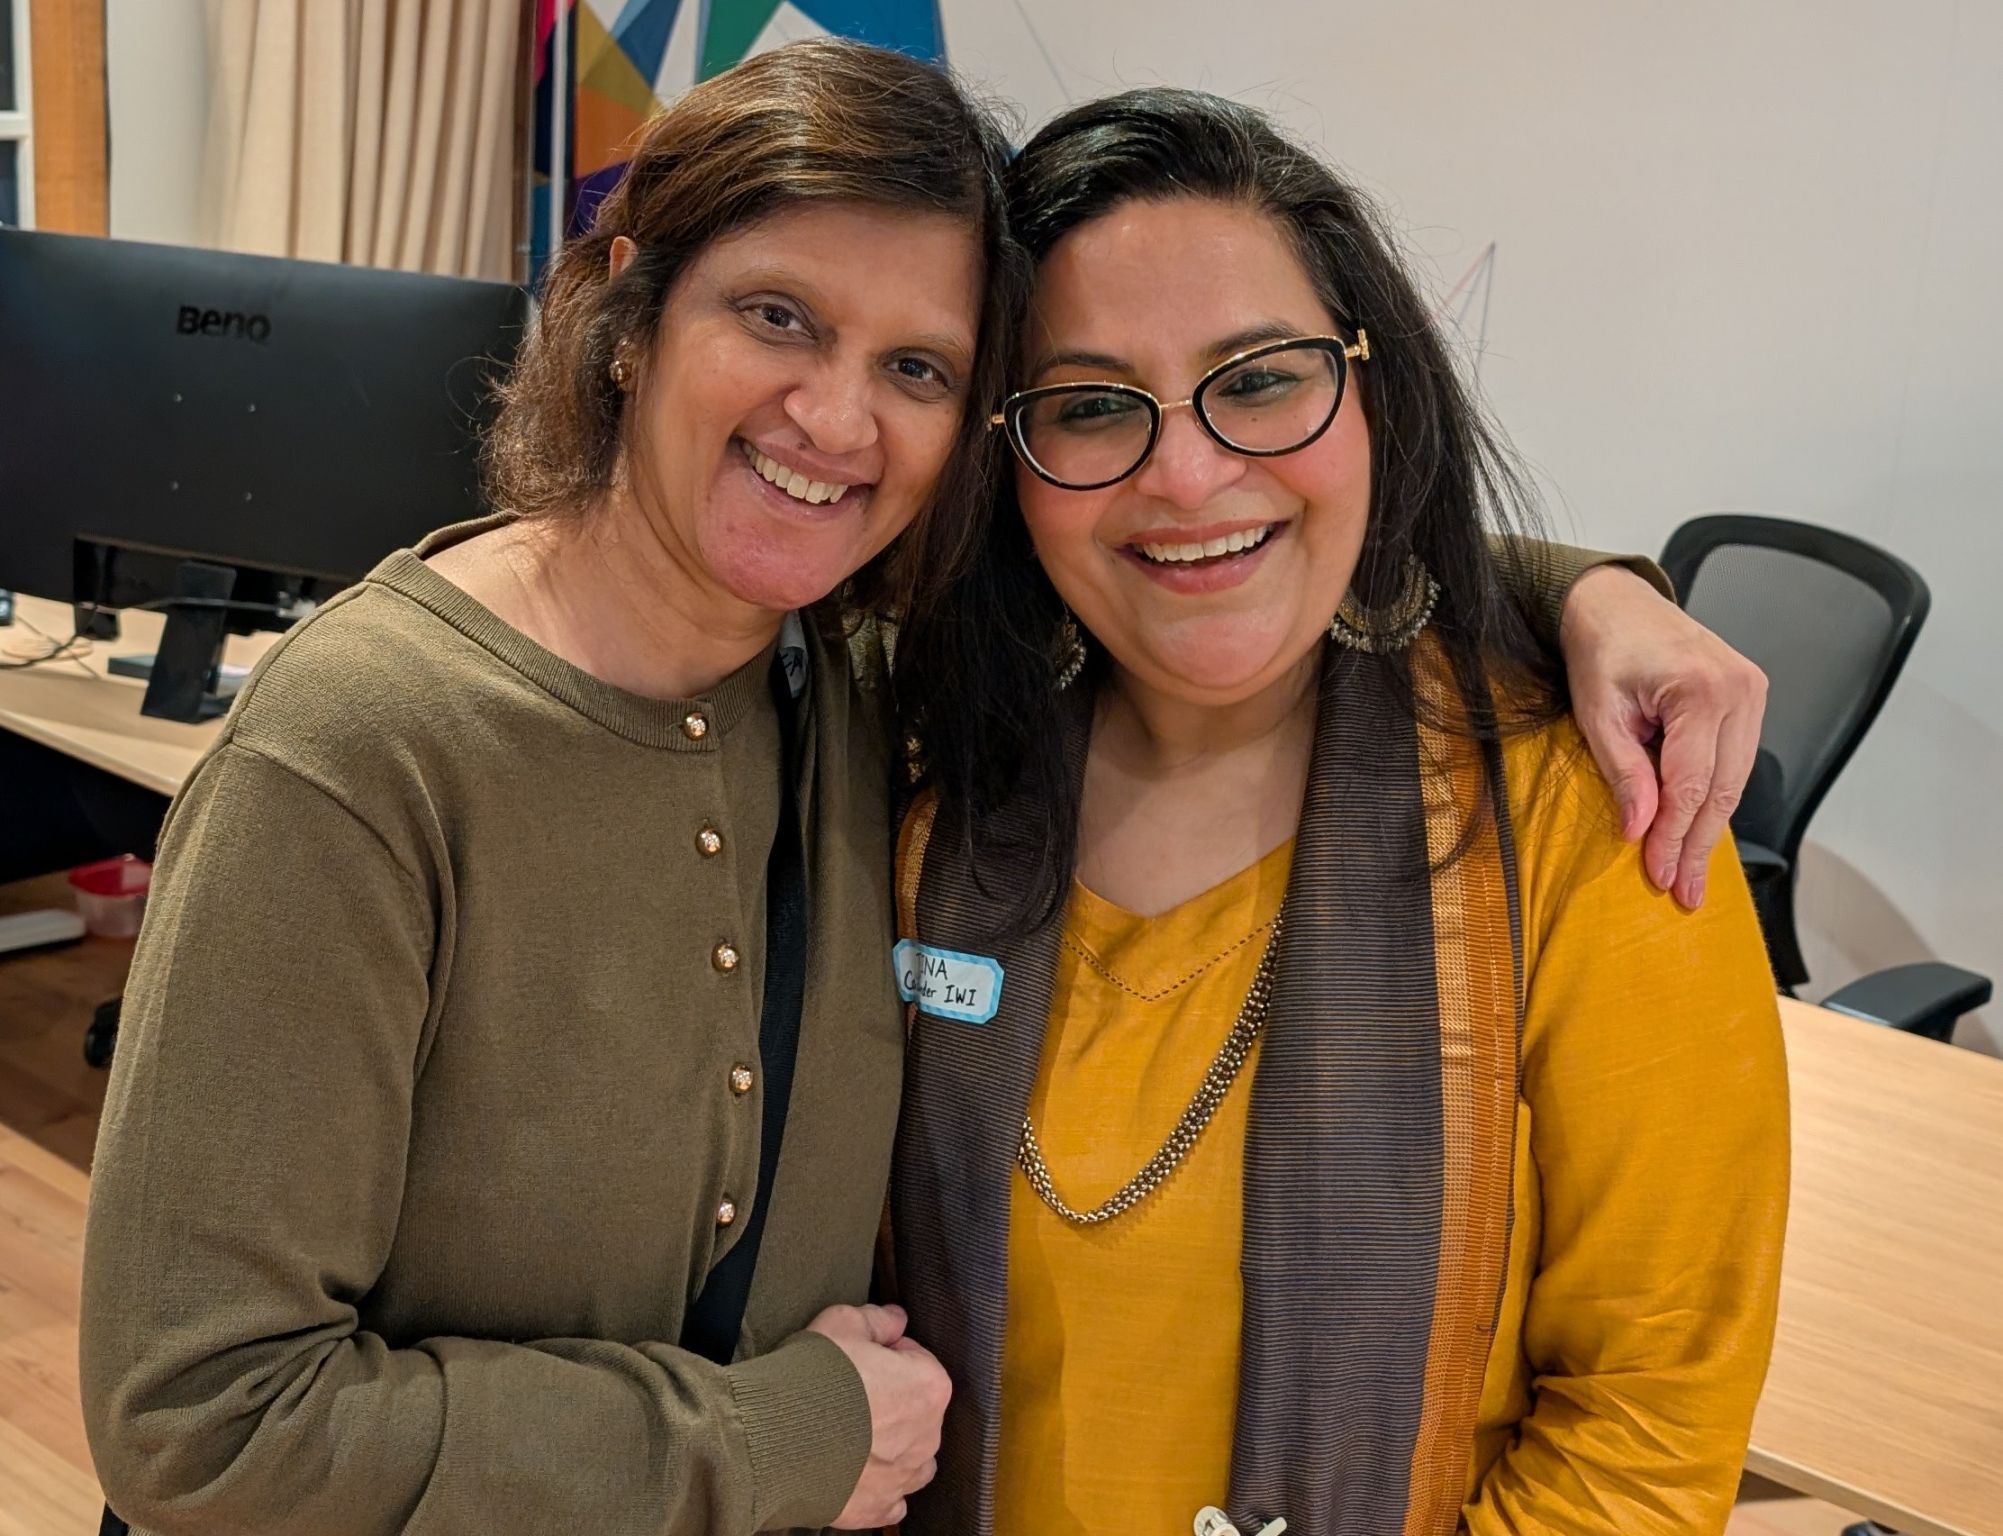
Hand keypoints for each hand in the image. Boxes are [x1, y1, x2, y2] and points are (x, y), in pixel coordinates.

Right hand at [809, 1303, 949, 1528]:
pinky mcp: (877, 1508)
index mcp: (929, 1387)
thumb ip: (878, 1320)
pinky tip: (854, 1474)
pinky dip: (878, 1488)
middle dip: (892, 1401)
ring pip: (910, 1459)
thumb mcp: (843, 1323)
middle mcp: (927, 1437)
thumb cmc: (813, 1377)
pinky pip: (890, 1500)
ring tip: (852, 1436)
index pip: (918, 1362)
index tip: (863, 1359)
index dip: (889, 1356)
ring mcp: (903, 1477)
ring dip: (890, 1447)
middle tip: (850, 1394)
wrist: (775, 1437)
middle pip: (917, 1411)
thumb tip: (897, 1319)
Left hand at [1560, 564, 1767, 908]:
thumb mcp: (1598, 713)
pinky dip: (1714, 799)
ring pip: (1736, 781)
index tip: (1658, 874)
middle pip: (1722, 789)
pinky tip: (1697, 831)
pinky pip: (1735, 762)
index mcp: (1701, 689)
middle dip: (1697, 846)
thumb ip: (1623, 771)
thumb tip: (1640, 829)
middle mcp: (1739, 690)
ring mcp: (1752, 692)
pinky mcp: (1750, 699)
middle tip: (1684, 892)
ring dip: (1710, 830)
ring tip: (1691, 874)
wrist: (1617, 604)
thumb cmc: (1602, 650)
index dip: (1673, 836)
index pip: (1690, 784)